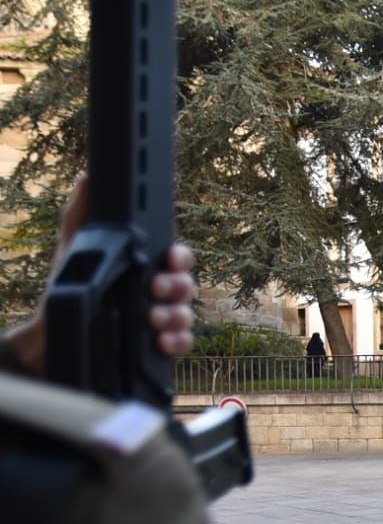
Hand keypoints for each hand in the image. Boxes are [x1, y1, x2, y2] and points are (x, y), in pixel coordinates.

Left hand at [4, 175, 195, 375]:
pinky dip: (176, 341)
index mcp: (148, 264)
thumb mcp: (74, 246)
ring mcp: (163, 317)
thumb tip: (86, 179)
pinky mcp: (161, 344)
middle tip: (154, 287)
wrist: (55, 326)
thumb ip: (81, 214)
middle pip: (186, 285)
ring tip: (152, 318)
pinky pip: (182, 342)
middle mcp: (160, 290)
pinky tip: (160, 341)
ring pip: (186, 314)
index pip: (176, 257)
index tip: (167, 256)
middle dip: (175, 286)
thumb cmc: (70, 281)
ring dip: (174, 315)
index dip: (178, 256)